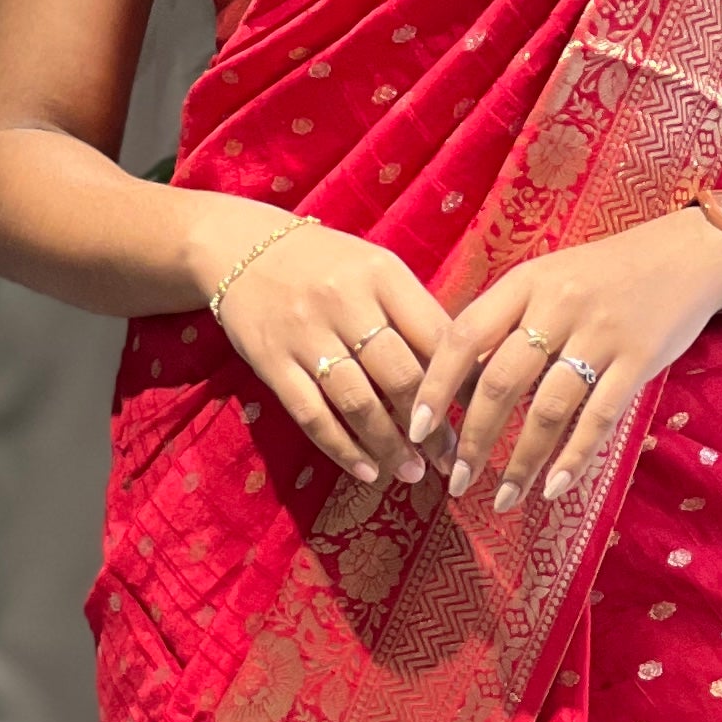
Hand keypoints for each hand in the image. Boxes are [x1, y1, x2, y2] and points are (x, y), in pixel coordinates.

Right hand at [196, 209, 459, 486]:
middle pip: (399, 375)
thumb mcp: (375, 270)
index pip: (434, 335)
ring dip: (390, 446)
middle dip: (431, 426)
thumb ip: (414, 313)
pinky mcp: (272, 362)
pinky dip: (342, 449)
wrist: (239, 249)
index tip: (481, 414)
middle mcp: (344, 302)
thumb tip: (465, 373)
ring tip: (414, 472)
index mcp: (381, 274)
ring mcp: (304, 333)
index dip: (461, 381)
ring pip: (358, 402)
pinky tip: (368, 471)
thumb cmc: (326, 266)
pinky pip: (312, 415)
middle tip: (450, 457)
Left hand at [412, 206, 721, 511]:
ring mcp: (601, 332)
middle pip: (500, 381)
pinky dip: (573, 457)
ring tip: (502, 497)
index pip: (464, 335)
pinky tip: (553, 487)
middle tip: (456, 480)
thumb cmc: (606, 273)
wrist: (687, 253)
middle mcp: (558, 305)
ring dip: (521, 461)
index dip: (435, 385)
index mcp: (525, 282)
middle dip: (473, 438)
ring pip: (547, 408)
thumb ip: (508, 321)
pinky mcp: (639, 359)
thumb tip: (458, 383)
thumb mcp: (548, 280)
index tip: (417, 427)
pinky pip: (599, 418)